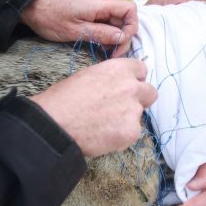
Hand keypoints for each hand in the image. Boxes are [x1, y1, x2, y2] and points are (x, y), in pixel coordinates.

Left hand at [21, 0, 137, 56]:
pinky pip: (105, 27)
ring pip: (116, 25)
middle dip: (123, 38)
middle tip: (113, 55)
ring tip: (107, 55)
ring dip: (115, 40)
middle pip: (124, 19)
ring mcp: (96, 11)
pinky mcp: (90, 17)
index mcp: (100, 5)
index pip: (130, 10)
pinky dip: (106, 38)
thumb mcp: (75, 30)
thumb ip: (100, 33)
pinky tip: (100, 50)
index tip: (121, 43)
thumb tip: (122, 38)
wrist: (32, 8)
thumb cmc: (50, 18)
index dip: (131, 27)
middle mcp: (101, 5)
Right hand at [30, 58, 157, 156]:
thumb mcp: (88, 76)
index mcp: (119, 69)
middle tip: (121, 108)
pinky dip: (121, 136)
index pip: (141, 70)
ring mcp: (133, 111)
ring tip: (104, 125)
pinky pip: (132, 133)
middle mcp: (131, 87)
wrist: (54, 123)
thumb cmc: (63, 99)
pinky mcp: (131, 132)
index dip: (134, 79)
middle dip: (140, 100)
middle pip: (150, 93)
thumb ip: (110, 79)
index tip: (126, 87)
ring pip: (139, 115)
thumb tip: (116, 85)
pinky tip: (103, 136)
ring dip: (127, 119)